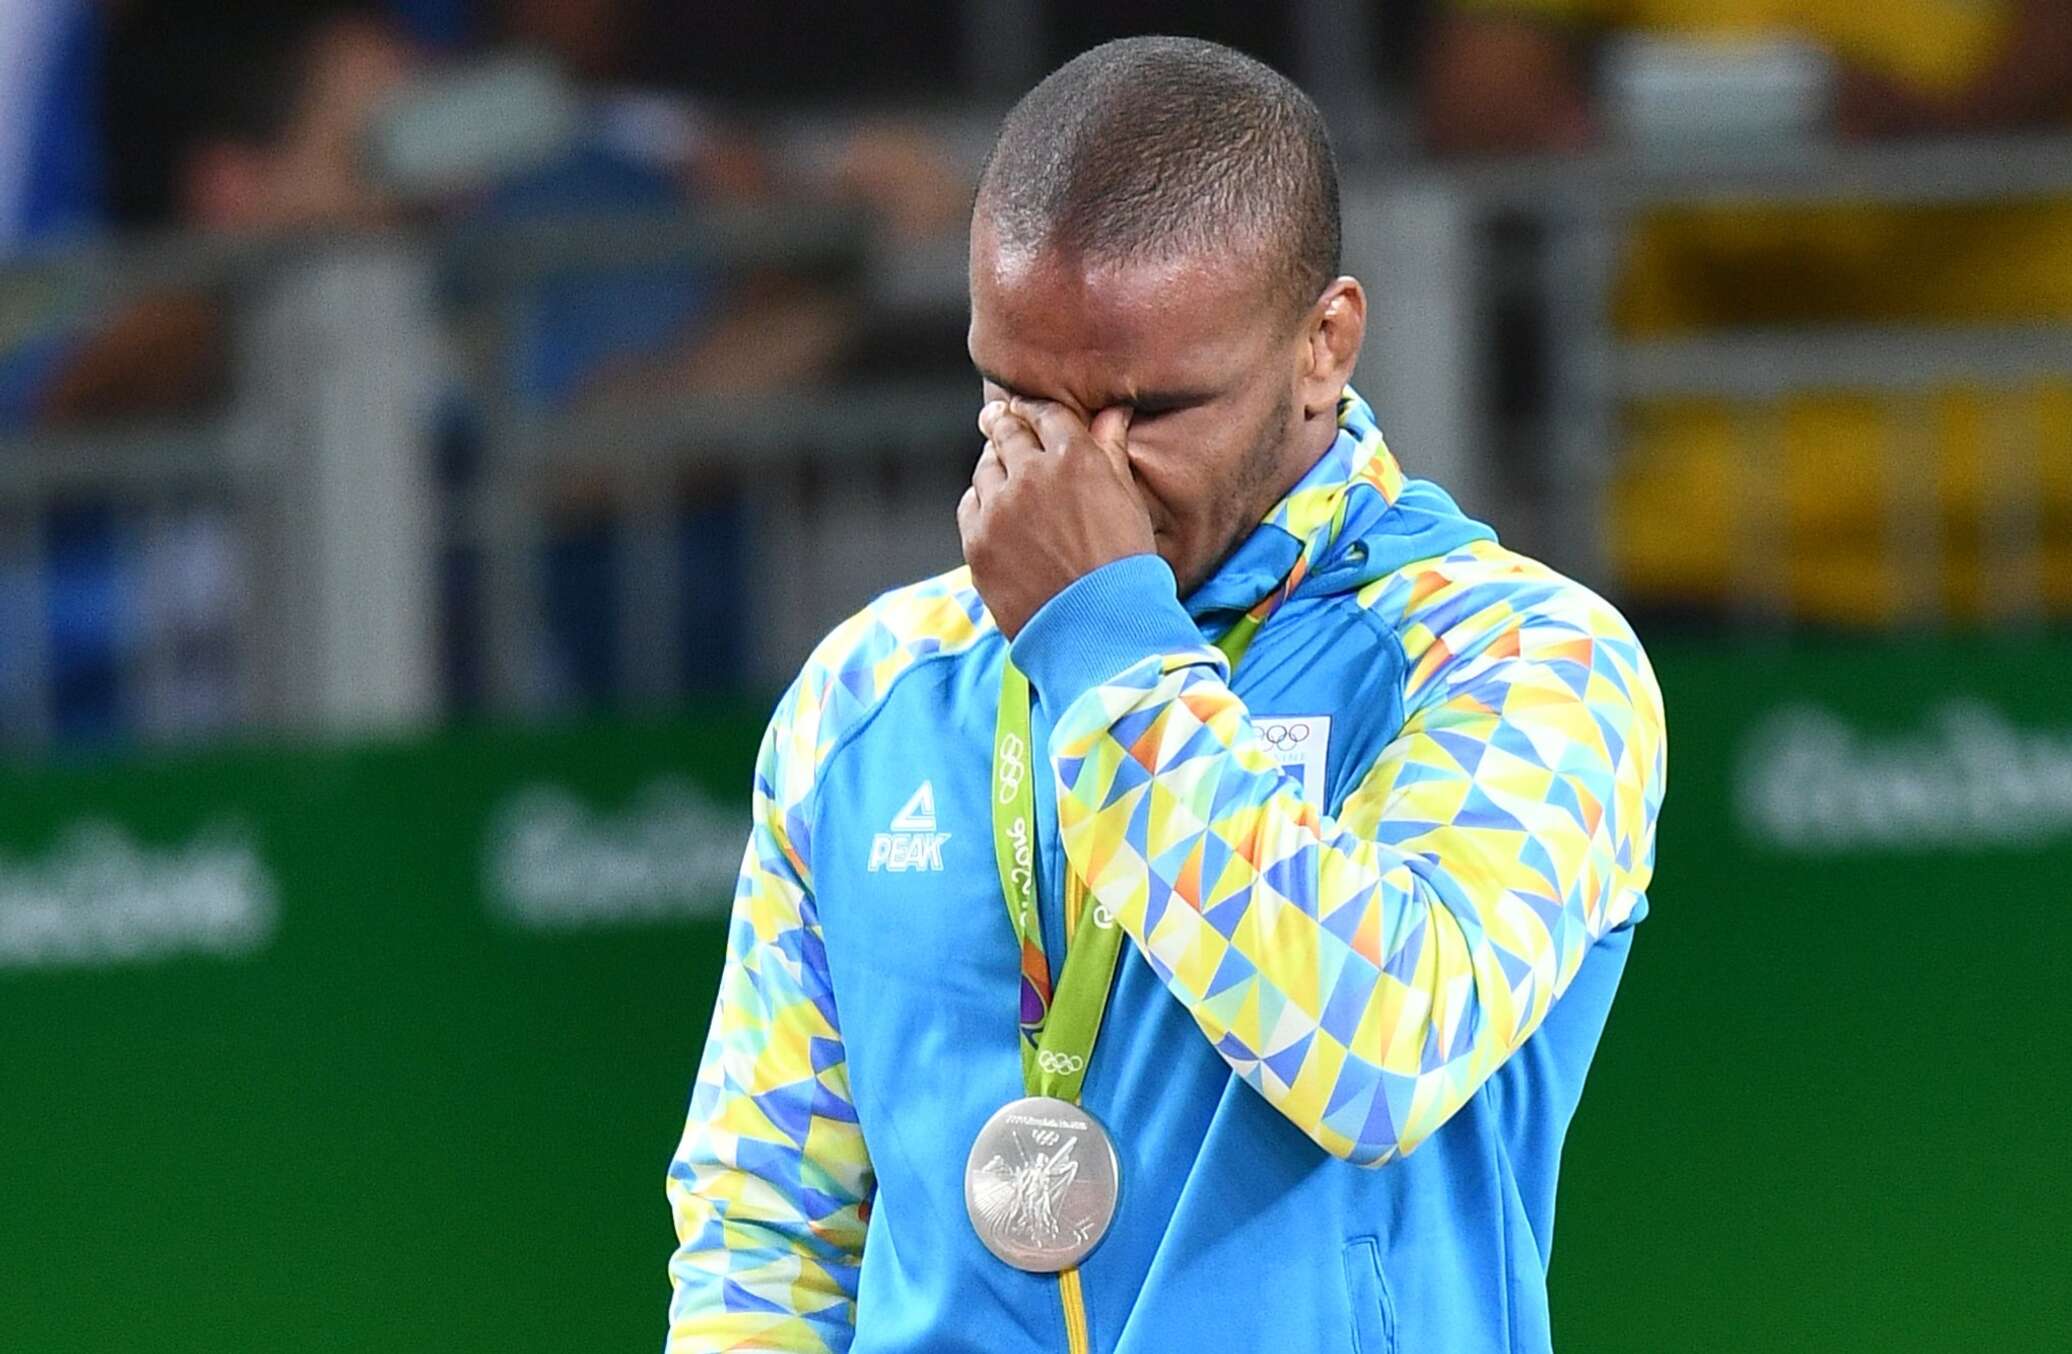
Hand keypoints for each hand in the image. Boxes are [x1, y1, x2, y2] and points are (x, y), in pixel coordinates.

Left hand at [959, 397, 1154, 638]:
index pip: (1046, 413)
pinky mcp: (977, 541)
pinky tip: (995, 510)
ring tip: (1003, 471)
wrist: (1099, 629)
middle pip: (1007, 432)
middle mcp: (1030, 475)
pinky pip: (970, 504)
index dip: (1037, 410)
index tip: (1029, 410)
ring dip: (995, 464)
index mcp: (1074, 458)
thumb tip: (1111, 411)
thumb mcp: (1127, 500)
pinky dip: (981, 501)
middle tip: (999, 417)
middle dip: (1005, 423)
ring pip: (986, 467)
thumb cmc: (1124, 567)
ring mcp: (999, 509)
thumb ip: (1111, 450)